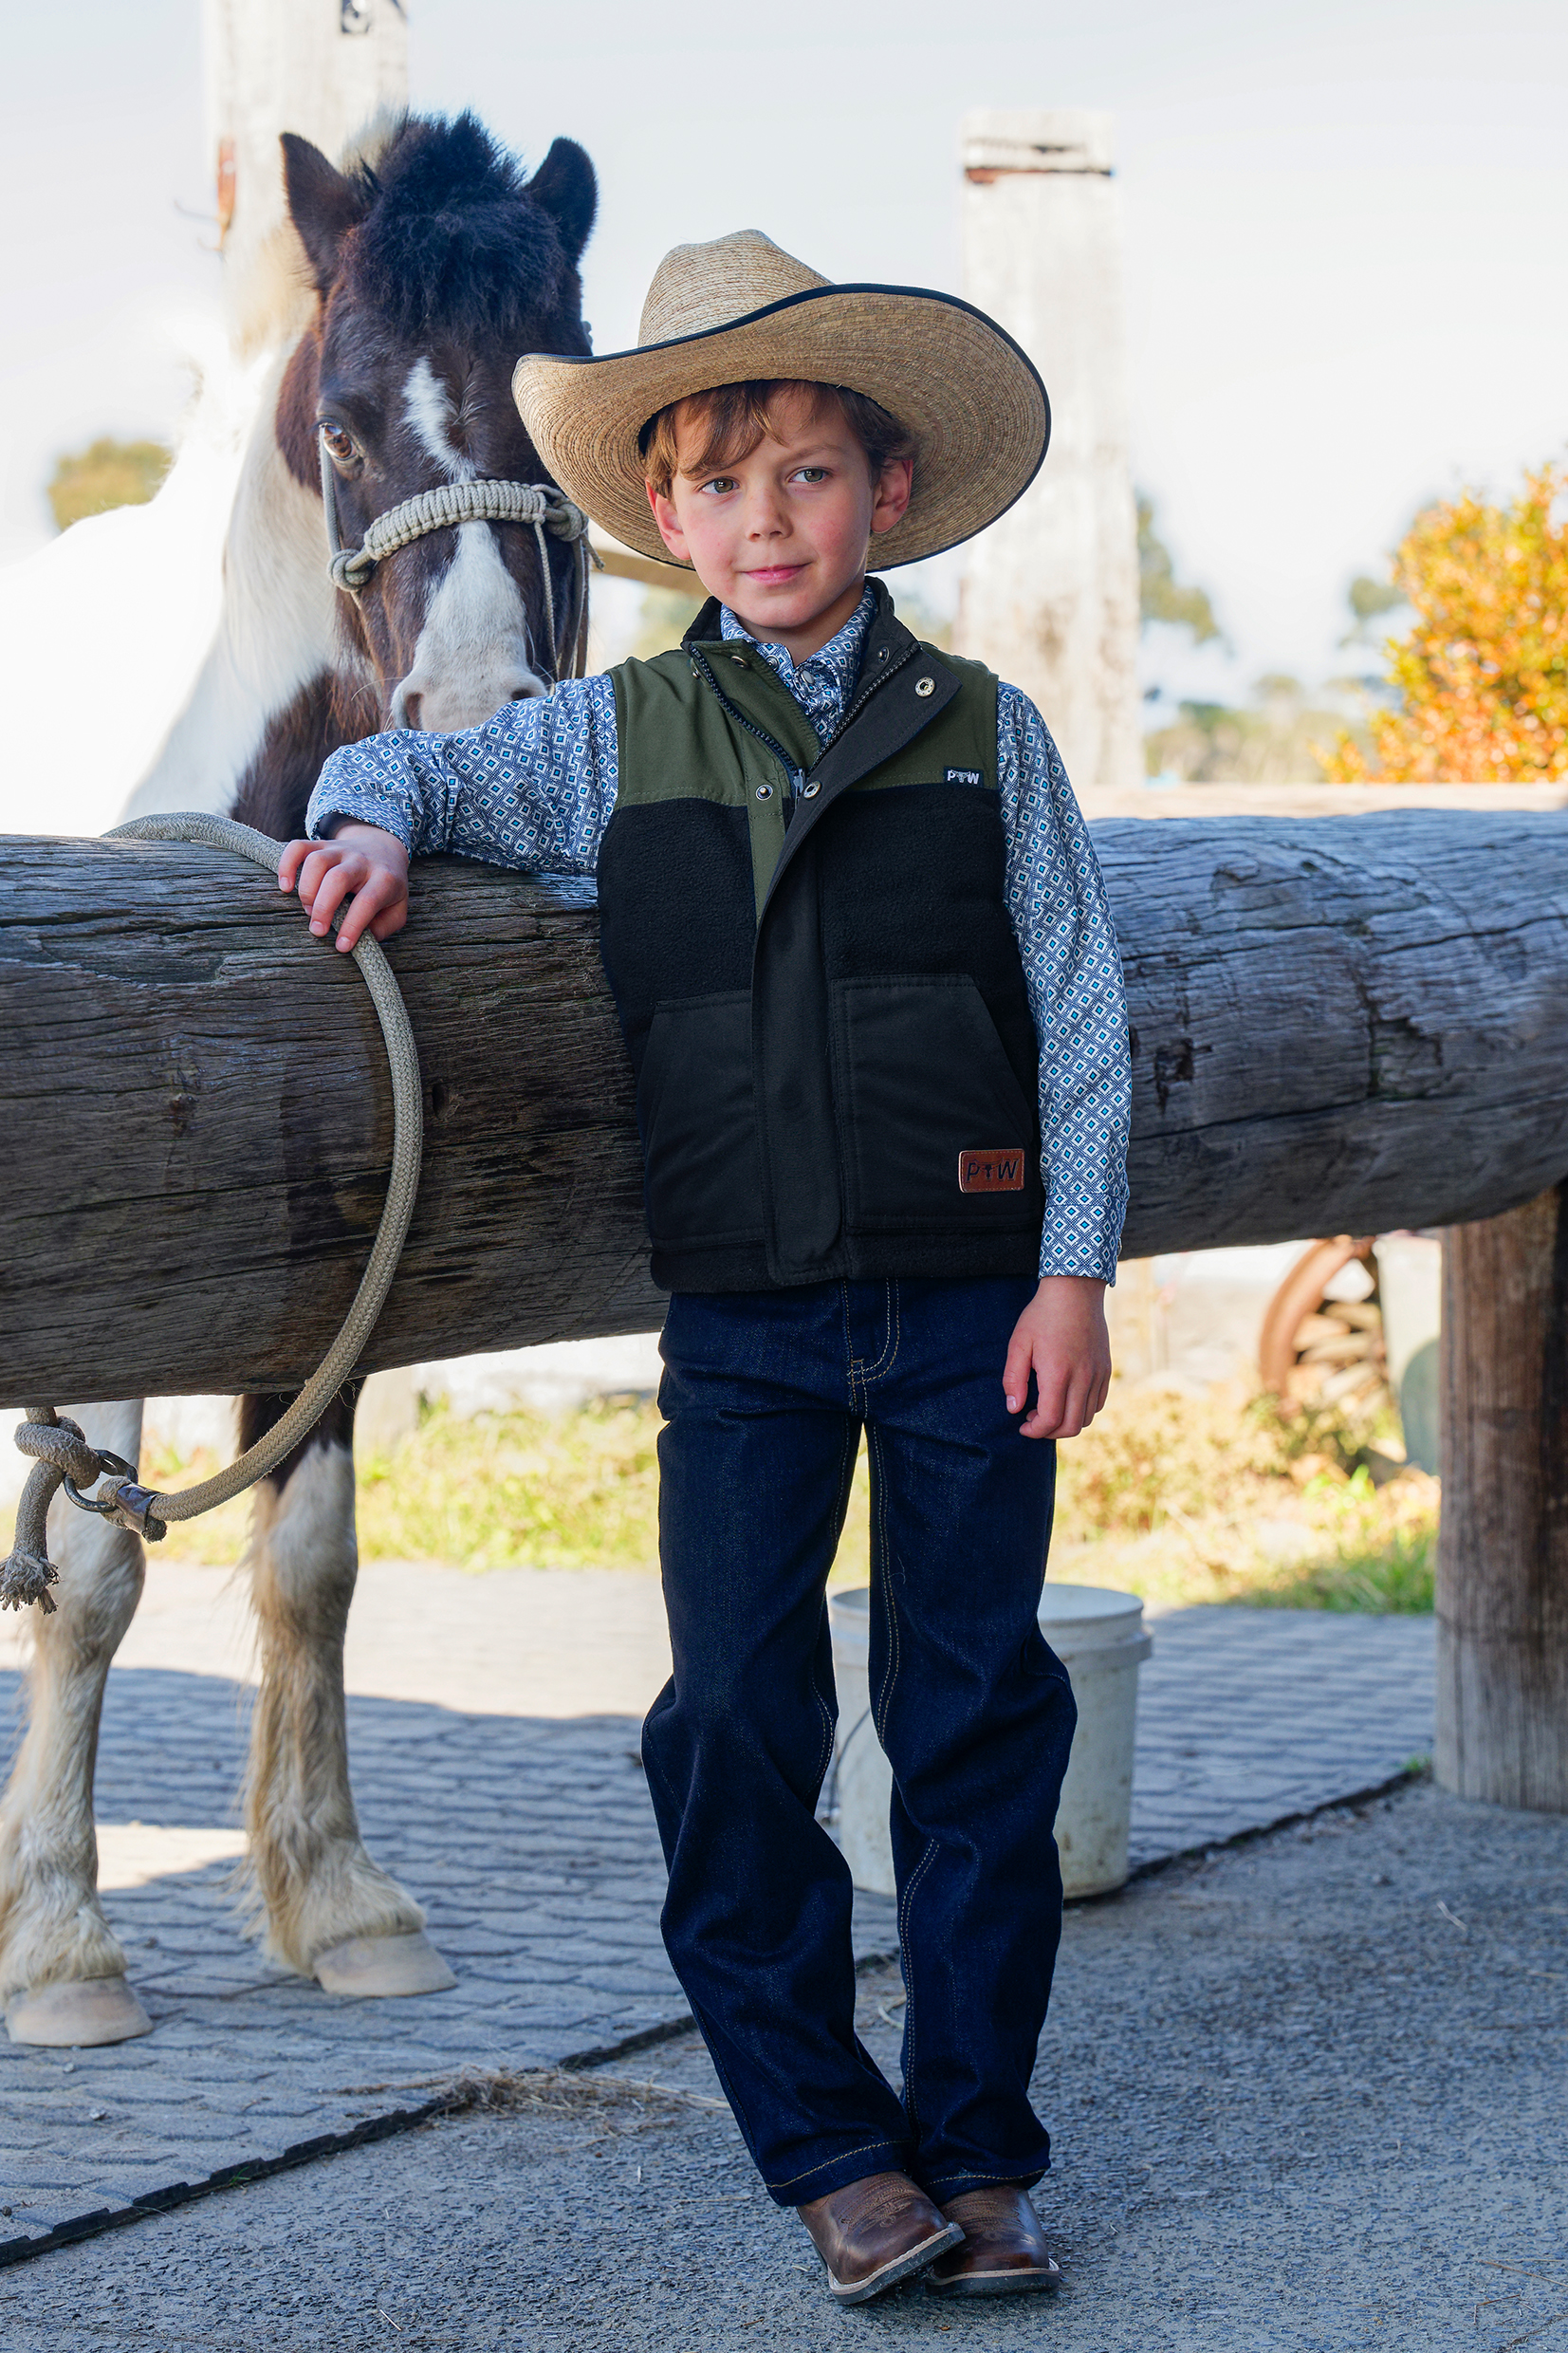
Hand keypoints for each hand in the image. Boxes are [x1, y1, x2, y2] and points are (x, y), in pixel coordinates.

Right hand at [278, 824, 409, 952]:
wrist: (382, 847)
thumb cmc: (386, 887)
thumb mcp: (397, 908)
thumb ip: (384, 926)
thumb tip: (362, 940)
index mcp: (384, 879)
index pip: (368, 901)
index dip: (353, 925)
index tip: (341, 945)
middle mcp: (361, 861)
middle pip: (338, 878)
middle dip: (324, 907)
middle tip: (318, 930)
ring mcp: (339, 850)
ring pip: (317, 861)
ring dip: (307, 889)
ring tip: (309, 910)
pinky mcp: (320, 845)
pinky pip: (298, 848)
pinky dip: (287, 866)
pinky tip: (286, 887)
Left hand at [1003, 1276, 1111, 1440]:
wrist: (1075, 1291)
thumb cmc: (1042, 1315)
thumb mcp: (1019, 1343)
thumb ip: (1014, 1378)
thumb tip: (1014, 1408)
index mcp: (1058, 1373)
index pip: (1050, 1420)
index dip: (1034, 1431)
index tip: (1022, 1426)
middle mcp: (1083, 1378)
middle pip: (1071, 1426)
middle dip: (1049, 1432)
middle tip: (1033, 1421)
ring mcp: (1098, 1374)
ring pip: (1087, 1417)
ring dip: (1067, 1422)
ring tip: (1048, 1409)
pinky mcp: (1106, 1369)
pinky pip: (1099, 1403)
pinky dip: (1083, 1410)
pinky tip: (1067, 1399)